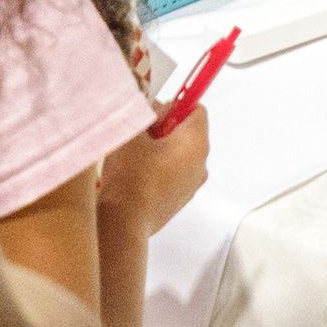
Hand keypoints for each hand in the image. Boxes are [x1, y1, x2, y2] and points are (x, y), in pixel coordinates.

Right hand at [103, 102, 207, 234]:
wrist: (125, 220)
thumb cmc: (130, 176)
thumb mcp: (132, 130)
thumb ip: (144, 111)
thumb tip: (149, 107)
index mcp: (195, 142)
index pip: (196, 109)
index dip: (174, 106)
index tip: (155, 112)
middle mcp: (201, 163)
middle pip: (188, 131)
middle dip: (165, 127)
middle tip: (142, 133)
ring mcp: (192, 183)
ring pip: (180, 152)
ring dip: (161, 148)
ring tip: (137, 154)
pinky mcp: (181, 198)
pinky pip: (175, 172)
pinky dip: (161, 167)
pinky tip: (138, 172)